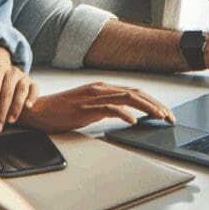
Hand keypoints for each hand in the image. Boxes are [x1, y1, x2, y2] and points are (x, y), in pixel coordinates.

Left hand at [0, 45, 37, 132]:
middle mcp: (11, 70)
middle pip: (7, 93)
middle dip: (1, 113)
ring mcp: (22, 75)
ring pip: (21, 91)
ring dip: (16, 108)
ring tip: (9, 122)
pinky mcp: (30, 81)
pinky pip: (34, 89)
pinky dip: (32, 98)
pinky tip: (28, 107)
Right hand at [15, 82, 174, 132]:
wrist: (39, 111)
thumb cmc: (62, 111)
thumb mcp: (90, 108)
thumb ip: (107, 108)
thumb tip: (126, 114)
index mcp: (103, 88)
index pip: (135, 92)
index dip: (153, 101)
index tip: (165, 113)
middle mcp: (101, 89)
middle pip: (136, 93)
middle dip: (156, 105)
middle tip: (169, 117)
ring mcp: (93, 97)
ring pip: (127, 98)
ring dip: (146, 107)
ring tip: (159, 117)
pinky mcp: (85, 108)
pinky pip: (108, 108)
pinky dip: (123, 114)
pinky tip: (133, 121)